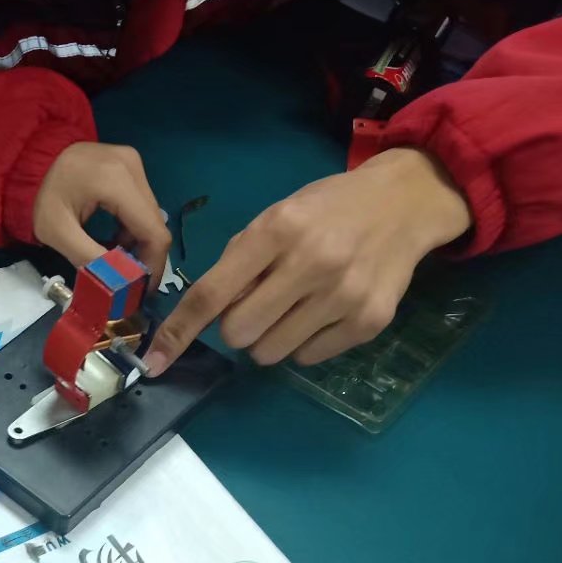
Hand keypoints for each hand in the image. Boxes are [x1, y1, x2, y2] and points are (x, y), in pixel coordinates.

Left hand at [33, 142, 173, 283]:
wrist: (30, 162)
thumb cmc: (39, 197)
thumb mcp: (58, 233)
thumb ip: (91, 259)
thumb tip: (121, 284)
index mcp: (116, 180)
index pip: (153, 231)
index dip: (154, 264)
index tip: (142, 289)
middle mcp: (132, 166)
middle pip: (155, 222)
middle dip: (145, 255)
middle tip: (128, 278)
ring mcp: (133, 162)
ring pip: (150, 214)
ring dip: (139, 241)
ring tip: (118, 259)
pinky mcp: (130, 165)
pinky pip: (142, 203)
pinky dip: (133, 226)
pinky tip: (116, 238)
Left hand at [143, 147, 471, 372]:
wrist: (406, 201)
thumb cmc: (327, 211)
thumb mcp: (276, 219)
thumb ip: (239, 263)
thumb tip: (207, 317)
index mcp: (277, 231)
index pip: (212, 293)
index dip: (179, 332)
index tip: (155, 361)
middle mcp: (311, 263)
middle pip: (239, 333)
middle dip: (237, 327)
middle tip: (259, 304)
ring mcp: (344, 295)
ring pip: (271, 353)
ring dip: (270, 338)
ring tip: (294, 306)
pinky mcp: (369, 321)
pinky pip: (309, 358)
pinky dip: (304, 343)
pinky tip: (323, 311)